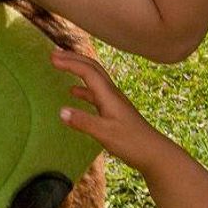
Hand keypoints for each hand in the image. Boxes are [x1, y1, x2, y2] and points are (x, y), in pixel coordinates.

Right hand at [52, 48, 163, 171]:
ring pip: (94, 78)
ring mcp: (114, 102)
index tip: (52, 58)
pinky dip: (82, 88)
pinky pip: (95, 92)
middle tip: (54, 54)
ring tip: (62, 65)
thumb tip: (61, 111)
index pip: (87, 71)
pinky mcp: (114, 111)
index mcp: (109, 95)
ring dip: (77, 69)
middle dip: (73, 58)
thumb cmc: (132, 143)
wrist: (156, 154)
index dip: (69, 63)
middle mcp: (112, 94)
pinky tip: (73, 93)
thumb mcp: (105, 134)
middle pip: (92, 68)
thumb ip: (83, 122)